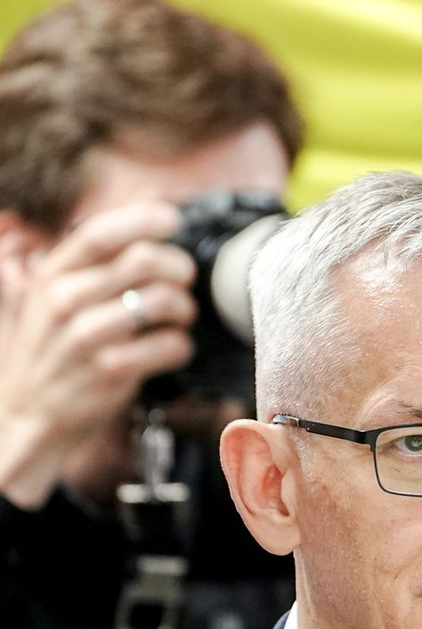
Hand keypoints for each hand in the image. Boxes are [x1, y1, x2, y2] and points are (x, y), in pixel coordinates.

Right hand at [0, 202, 196, 507]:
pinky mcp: (109, 371)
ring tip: (178, 317)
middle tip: (183, 282)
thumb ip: (95, 261)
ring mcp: (84, 337)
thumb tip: (149, 215)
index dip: (144, 219)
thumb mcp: (59, 295)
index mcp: (52, 274)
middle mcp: (64, 300)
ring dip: (184, 308)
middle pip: (145, 260)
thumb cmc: (58, 346)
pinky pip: (170, 345)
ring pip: (163, 300)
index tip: (172, 221)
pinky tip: (170, 349)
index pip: (100, 232)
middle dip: (179, 268)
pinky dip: (181, 345)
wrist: (30, 413)